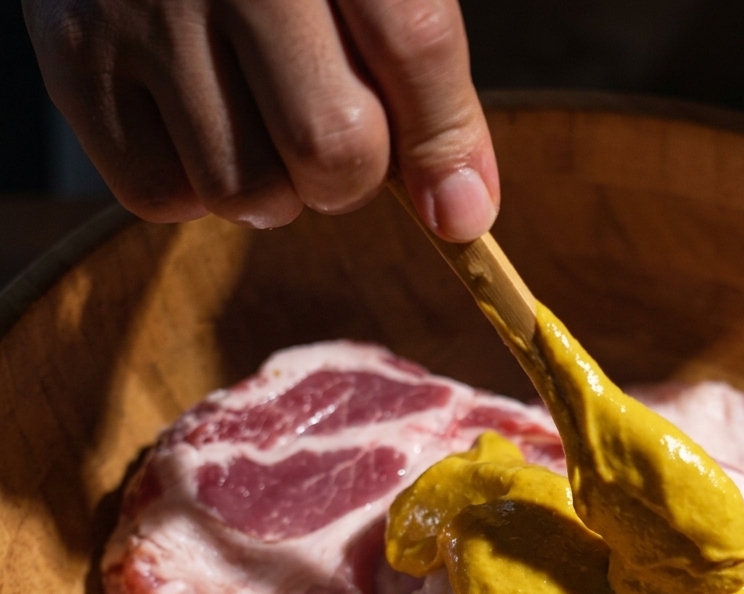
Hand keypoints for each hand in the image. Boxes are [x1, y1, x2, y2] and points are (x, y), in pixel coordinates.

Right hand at [22, 0, 498, 240]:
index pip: (412, 45)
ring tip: (255, 120)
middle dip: (350, 174)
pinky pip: (161, 196)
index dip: (444, 147)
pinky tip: (198, 124)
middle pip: (330, 146)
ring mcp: (140, 8)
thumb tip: (462, 214)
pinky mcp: (74, 56)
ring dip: (273, 189)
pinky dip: (195, 188)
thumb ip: (420, 74)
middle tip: (332, 133)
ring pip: (246, 191)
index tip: (458, 215)